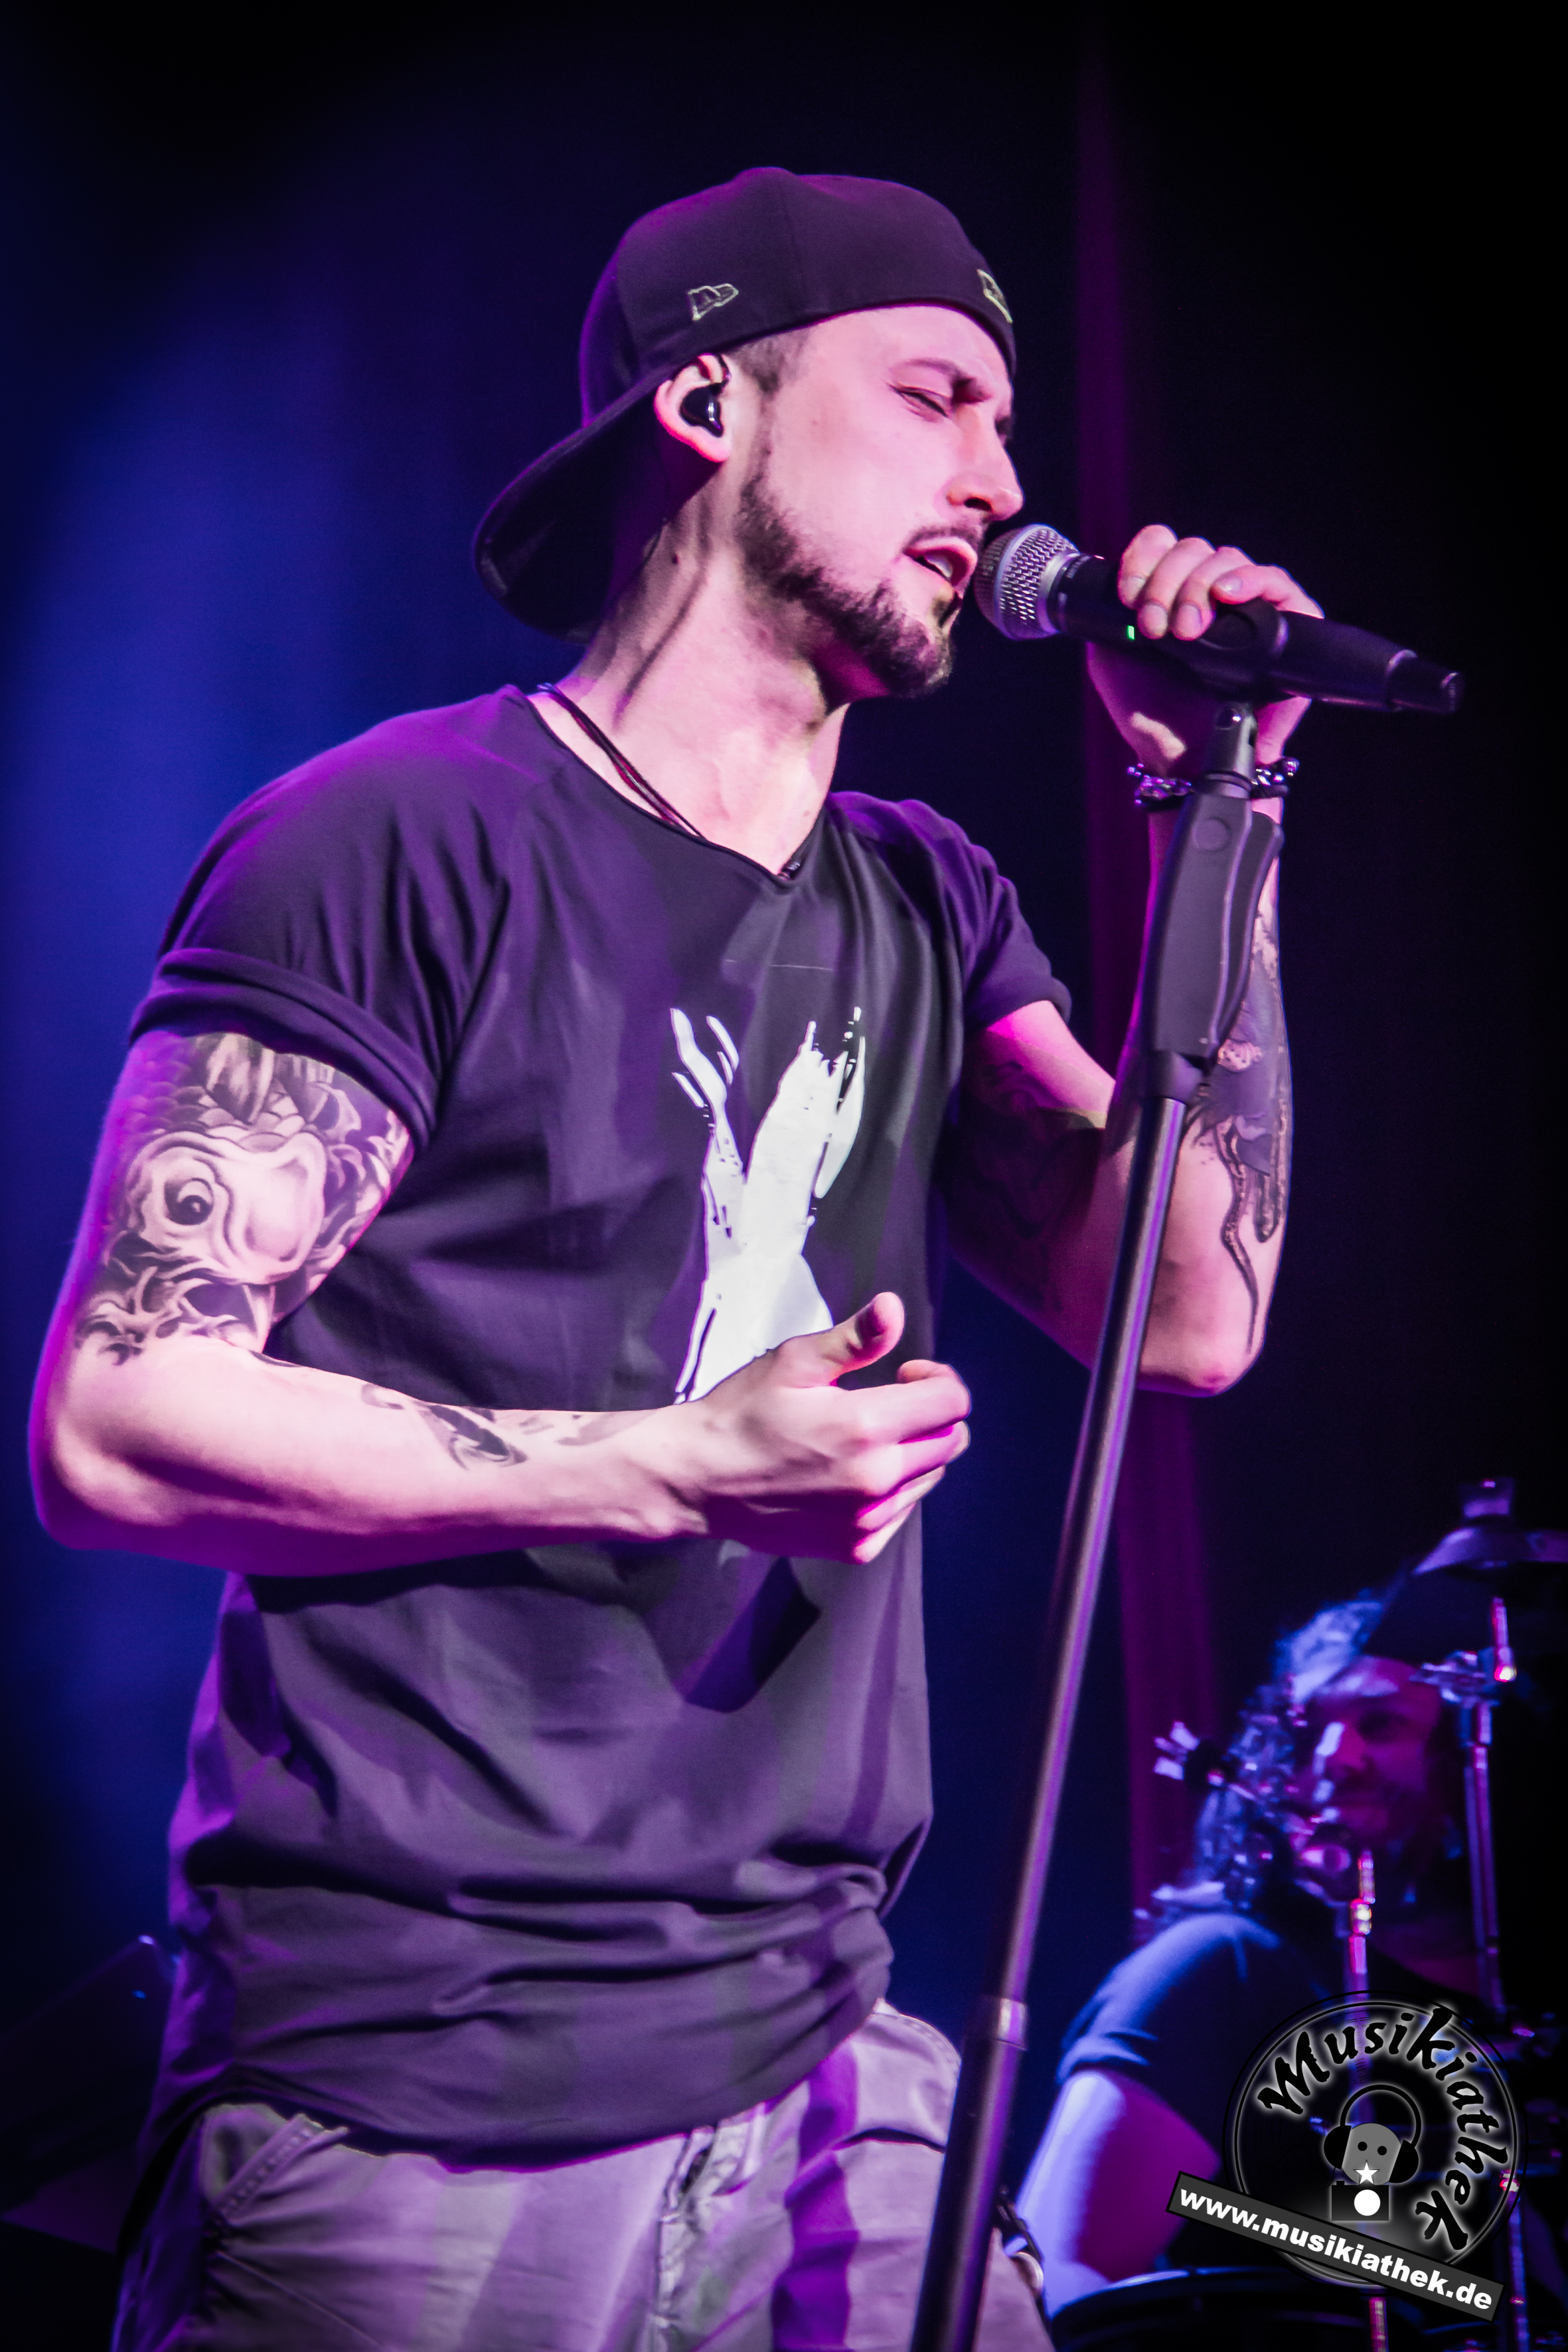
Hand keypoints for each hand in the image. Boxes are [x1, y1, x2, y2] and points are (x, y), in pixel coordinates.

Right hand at [663, 1292, 970, 1562]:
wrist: (698, 1480)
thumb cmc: (742, 1412)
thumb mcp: (793, 1362)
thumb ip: (853, 1339)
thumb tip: (893, 1308)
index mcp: (865, 1427)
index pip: (952, 1402)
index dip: (937, 1377)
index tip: (905, 1371)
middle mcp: (876, 1479)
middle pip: (951, 1440)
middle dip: (930, 1413)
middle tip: (888, 1399)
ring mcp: (867, 1520)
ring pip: (930, 1477)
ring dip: (913, 1451)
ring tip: (863, 1437)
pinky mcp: (856, 1547)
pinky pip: (901, 1511)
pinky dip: (891, 1489)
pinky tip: (850, 1473)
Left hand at [1087, 523, 1323, 772]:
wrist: (1185, 756)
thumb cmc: (1151, 712)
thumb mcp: (1111, 659)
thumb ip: (1106, 618)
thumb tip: (1111, 588)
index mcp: (1172, 591)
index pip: (1163, 544)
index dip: (1144, 558)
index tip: (1128, 595)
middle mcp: (1211, 591)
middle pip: (1193, 549)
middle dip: (1166, 583)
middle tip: (1156, 627)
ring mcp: (1248, 603)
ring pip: (1228, 559)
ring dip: (1198, 587)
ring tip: (1186, 629)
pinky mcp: (1286, 621)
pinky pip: (1276, 581)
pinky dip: (1251, 580)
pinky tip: (1227, 595)